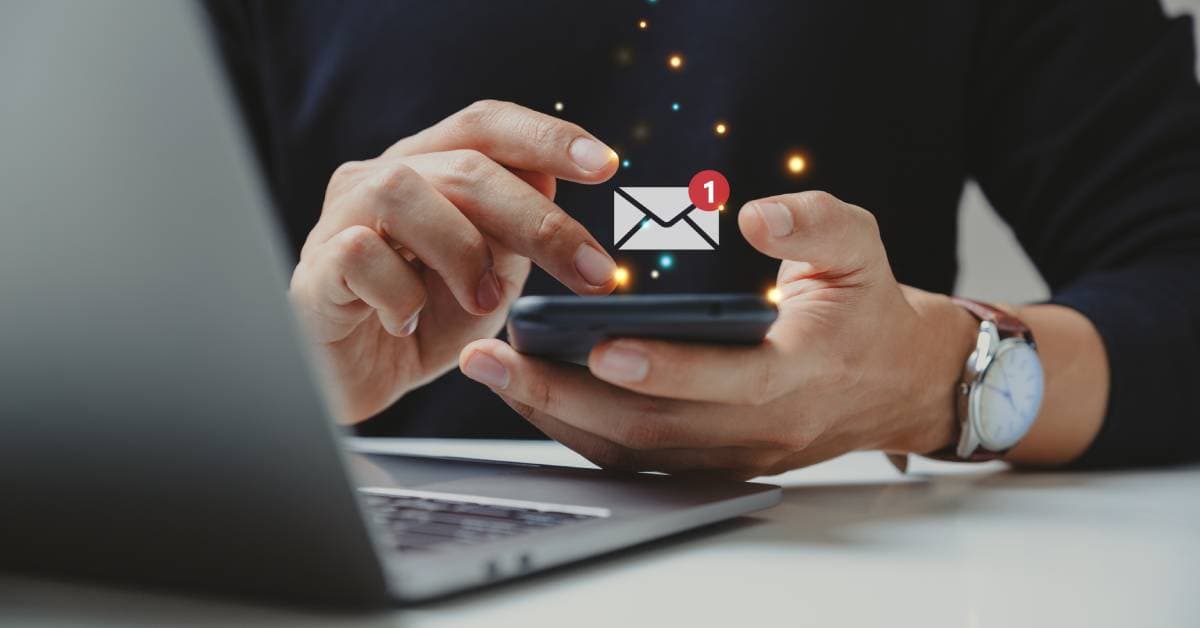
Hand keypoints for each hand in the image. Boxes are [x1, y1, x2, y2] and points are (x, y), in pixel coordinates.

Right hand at [290, 100, 619, 422]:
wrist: (357, 382)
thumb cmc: (423, 321)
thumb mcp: (489, 276)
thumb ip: (514, 231)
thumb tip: (551, 181)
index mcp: (427, 167)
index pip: (485, 125)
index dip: (545, 136)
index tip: (607, 165)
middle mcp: (379, 178)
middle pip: (464, 165)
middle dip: (538, 220)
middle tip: (592, 272)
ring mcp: (339, 219)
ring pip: (402, 190)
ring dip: (462, 249)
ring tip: (485, 301)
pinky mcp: (313, 269)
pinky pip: (359, 254)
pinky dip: (401, 293)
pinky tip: (410, 324)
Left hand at [459, 191, 977, 478]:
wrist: (893, 383)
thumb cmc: (865, 308)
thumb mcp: (860, 247)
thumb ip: (814, 224)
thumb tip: (755, 215)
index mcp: (801, 372)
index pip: (730, 381)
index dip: (667, 368)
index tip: (602, 346)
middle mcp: (761, 428)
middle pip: (654, 427)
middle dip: (565, 396)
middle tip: (494, 360)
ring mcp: (732, 455)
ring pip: (633, 451)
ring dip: (555, 416)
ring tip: (492, 373)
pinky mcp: (709, 462)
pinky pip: (634, 457)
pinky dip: (576, 431)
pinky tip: (529, 395)